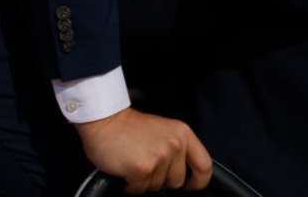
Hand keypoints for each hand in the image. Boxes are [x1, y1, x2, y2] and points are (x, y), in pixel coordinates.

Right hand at [75, 107, 211, 192]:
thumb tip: (183, 174)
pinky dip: (130, 185)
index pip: (204, 166)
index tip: (190, 185)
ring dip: (144, 181)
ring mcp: (159, 157)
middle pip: (177, 181)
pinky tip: (125, 169)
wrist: (103, 118)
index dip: (198, 181)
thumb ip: (176, 148)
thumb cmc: (128, 126)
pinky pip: (140, 189)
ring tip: (134, 161)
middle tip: (146, 164)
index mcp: (182, 133)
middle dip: (161, 179)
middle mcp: (174, 145)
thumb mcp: (162, 130)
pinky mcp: (142, 169)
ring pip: (157, 187)